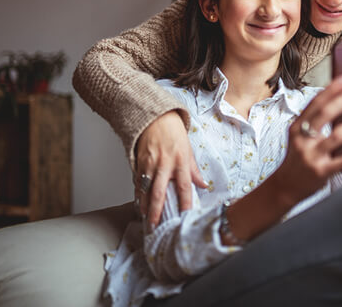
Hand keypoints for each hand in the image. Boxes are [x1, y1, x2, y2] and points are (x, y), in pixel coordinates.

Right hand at [134, 110, 206, 224]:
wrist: (155, 117)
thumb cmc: (174, 132)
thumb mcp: (188, 149)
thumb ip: (194, 170)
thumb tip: (203, 185)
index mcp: (180, 161)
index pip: (184, 186)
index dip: (185, 203)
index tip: (184, 216)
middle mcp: (164, 164)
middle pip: (159, 192)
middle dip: (156, 211)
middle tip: (154, 225)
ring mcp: (149, 164)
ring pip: (145, 189)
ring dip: (144, 205)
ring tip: (145, 217)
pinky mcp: (139, 162)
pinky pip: (138, 181)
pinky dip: (138, 193)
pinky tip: (139, 202)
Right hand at [271, 75, 341, 205]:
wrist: (285, 187)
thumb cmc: (299, 157)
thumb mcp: (299, 136)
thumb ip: (314, 120)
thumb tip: (336, 96)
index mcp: (297, 127)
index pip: (315, 103)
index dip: (332, 89)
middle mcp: (302, 140)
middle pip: (325, 114)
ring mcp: (311, 156)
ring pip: (337, 136)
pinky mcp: (321, 173)